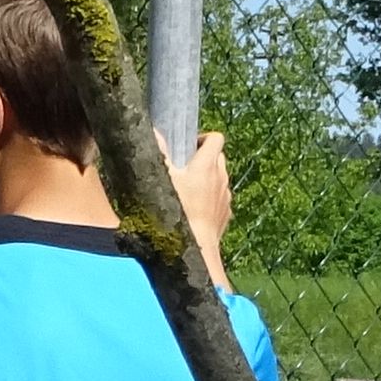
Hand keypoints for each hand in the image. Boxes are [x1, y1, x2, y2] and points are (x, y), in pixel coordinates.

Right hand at [170, 126, 233, 272]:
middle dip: (205, 158)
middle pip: (218, 157)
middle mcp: (221, 177)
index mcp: (207, 164)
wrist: (196, 247)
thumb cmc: (179, 212)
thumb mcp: (164, 179)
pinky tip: (196, 210)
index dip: (203, 138)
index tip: (189, 147)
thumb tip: (153, 132)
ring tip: (189, 191)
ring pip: (220, 179)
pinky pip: (220, 199)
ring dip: (209, 179)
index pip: (215, 138)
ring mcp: (225, 196)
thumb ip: (159, 154)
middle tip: (185, 168)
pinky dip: (212, 199)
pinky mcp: (226, 213)